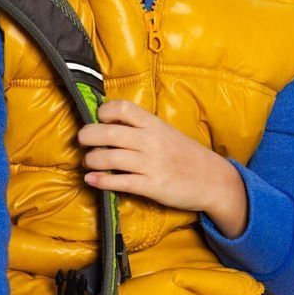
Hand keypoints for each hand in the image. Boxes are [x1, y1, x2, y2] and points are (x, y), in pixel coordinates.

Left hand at [78, 99, 248, 236]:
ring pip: (111, 158)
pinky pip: (121, 182)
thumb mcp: (166, 133)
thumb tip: (109, 124)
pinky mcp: (152, 186)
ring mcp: (151, 164)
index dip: (104, 111)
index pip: (123, 108)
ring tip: (87, 162)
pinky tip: (91, 180)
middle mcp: (151, 141)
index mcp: (154, 124)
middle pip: (109, 133)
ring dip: (92, 160)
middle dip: (88, 136)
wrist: (212, 179)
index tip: (98, 119)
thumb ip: (141, 128)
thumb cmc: (185, 154)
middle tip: (81, 141)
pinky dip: (101, 181)